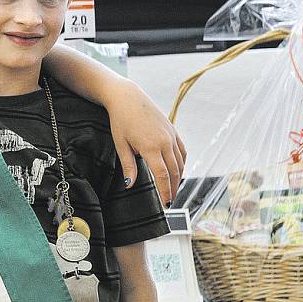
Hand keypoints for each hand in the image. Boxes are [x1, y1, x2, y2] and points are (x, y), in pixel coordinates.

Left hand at [104, 81, 185, 204]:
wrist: (127, 97)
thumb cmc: (120, 120)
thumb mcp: (121, 144)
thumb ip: (128, 166)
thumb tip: (130, 186)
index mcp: (151, 147)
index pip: (162, 176)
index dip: (165, 192)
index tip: (165, 205)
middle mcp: (165, 142)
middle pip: (174, 172)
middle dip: (173, 189)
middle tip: (170, 202)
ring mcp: (171, 135)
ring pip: (180, 162)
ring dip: (179, 178)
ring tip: (173, 190)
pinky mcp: (173, 130)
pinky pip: (182, 151)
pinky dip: (182, 163)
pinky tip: (178, 171)